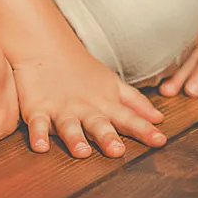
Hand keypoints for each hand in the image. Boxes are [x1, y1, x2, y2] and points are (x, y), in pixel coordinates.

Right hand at [9, 46, 165, 158]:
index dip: (144, 130)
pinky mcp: (37, 110)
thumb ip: (135, 103)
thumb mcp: (112, 84)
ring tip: (82, 151)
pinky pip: (37, 124)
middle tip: (118, 151)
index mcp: (104, 103)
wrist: (46, 46)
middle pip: (98, 124)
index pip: (127, 118)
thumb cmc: (83, 70)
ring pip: (69, 126)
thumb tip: (159, 118)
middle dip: (108, 137)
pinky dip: (37, 135)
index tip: (160, 141)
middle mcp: (84, 108)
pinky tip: (40, 147)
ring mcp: (61, 109)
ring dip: (75, 139)